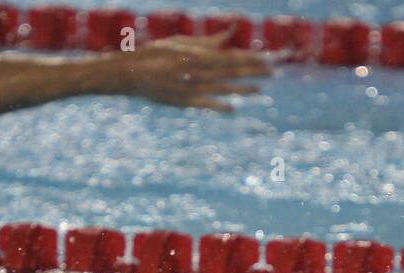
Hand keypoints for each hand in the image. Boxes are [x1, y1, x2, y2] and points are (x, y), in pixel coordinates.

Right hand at [111, 31, 271, 111]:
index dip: (250, 58)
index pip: (231, 56)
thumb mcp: (183, 43)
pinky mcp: (184, 101)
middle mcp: (198, 70)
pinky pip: (206, 104)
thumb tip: (230, 32)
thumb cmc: (157, 54)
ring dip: (242, 88)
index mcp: (198, 54)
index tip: (266, 59)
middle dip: (253, 71)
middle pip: (232, 71)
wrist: (131, 74)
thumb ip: (208, 41)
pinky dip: (220, 106)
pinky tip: (233, 109)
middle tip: (272, 72)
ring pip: (223, 87)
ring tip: (260, 90)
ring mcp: (192, 87)